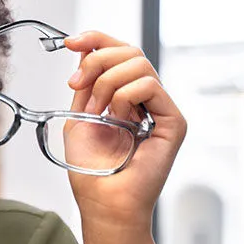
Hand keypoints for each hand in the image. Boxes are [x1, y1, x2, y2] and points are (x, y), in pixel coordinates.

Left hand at [63, 31, 186, 233]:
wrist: (104, 203)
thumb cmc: (91, 171)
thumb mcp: (79, 117)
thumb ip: (86, 84)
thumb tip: (85, 50)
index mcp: (125, 97)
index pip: (119, 54)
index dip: (96, 40)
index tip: (70, 42)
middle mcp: (146, 100)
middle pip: (130, 52)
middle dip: (97, 60)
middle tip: (76, 85)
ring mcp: (161, 110)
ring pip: (139, 64)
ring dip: (107, 82)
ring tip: (96, 111)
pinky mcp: (173, 121)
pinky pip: (150, 86)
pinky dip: (125, 95)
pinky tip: (116, 116)